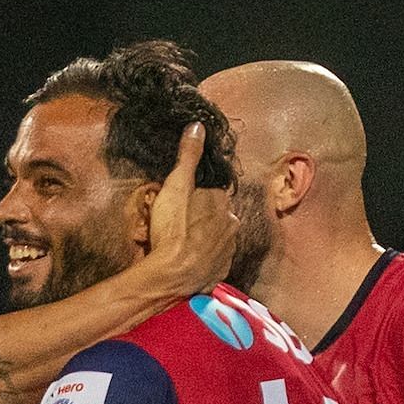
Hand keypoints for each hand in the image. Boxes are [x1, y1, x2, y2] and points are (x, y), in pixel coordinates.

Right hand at [137, 123, 238, 304]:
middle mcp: (231, 224)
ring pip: (216, 238)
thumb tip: (198, 127)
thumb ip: (188, 156)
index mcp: (221, 201)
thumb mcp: (176, 185)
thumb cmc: (172, 230)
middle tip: (176, 225)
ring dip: (202, 239)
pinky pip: (213, 260)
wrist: (172, 277)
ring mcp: (228, 250)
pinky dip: (202, 259)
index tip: (179, 203)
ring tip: (180, 244)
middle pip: (215, 215)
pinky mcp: (221, 272)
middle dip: (200, 218)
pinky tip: (187, 260)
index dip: (194, 196)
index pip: (211, 192)